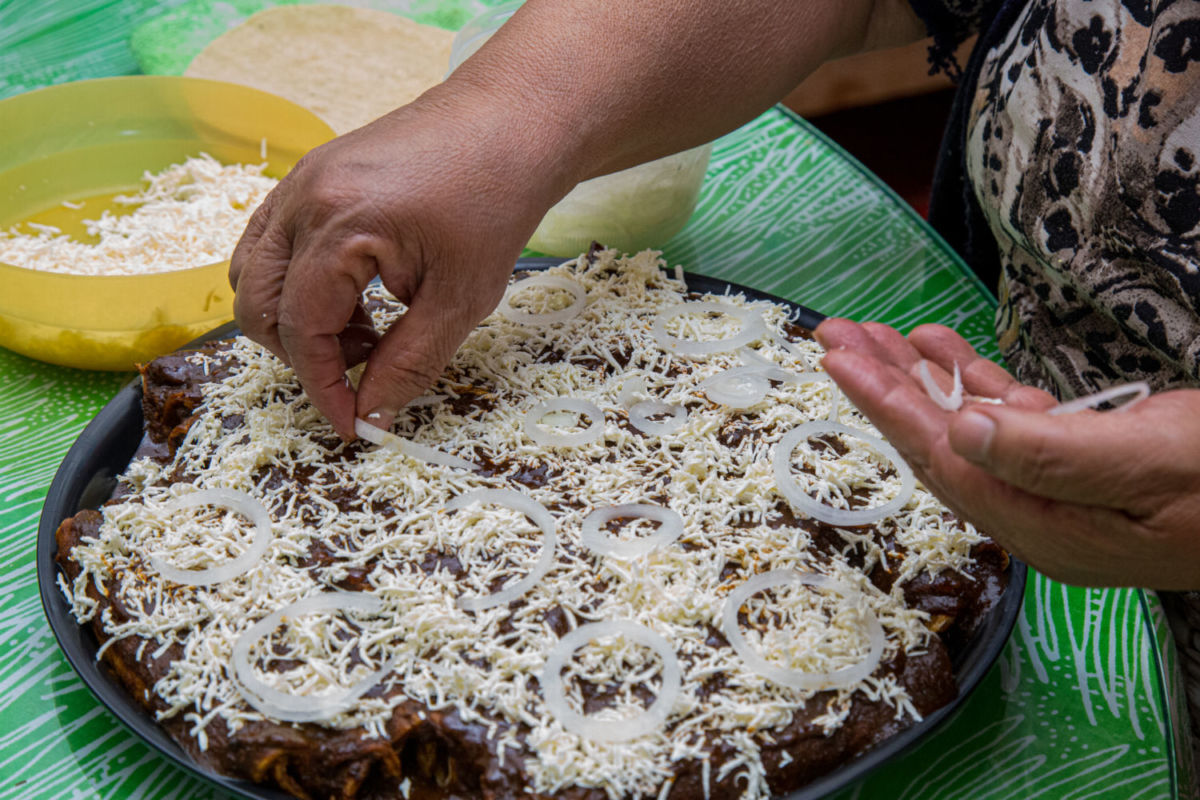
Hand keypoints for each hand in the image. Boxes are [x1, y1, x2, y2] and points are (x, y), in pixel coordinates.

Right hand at [229, 94, 570, 438]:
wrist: (509, 123)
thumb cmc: (494, 201)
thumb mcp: (460, 299)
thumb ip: (409, 363)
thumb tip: (371, 417)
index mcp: (338, 225)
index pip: (299, 330)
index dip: (323, 387)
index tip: (352, 424)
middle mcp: (302, 198)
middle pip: (257, 304)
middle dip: (303, 354)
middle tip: (365, 366)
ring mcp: (300, 181)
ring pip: (253, 273)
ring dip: (293, 319)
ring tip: (365, 329)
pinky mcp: (310, 175)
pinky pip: (272, 242)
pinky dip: (297, 282)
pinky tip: (356, 296)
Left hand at [813, 318, 1199, 588]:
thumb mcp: (1156, 461)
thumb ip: (1054, 454)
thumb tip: (962, 433)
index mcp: (1050, 527)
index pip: (944, 458)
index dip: (887, 405)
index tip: (839, 360)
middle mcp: (1045, 516)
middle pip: (942, 444)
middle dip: (886, 386)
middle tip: (837, 336)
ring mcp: (1066, 493)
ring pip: (971, 429)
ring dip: (922, 379)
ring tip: (876, 335)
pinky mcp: (1090, 465)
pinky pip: (1014, 422)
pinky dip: (977, 383)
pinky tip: (944, 352)